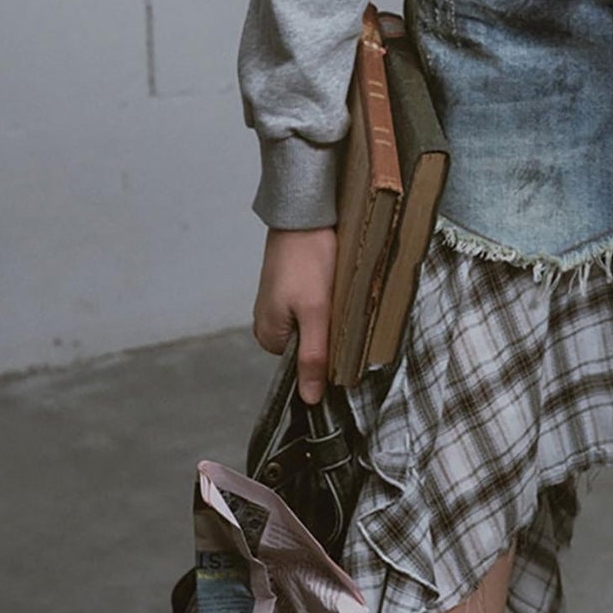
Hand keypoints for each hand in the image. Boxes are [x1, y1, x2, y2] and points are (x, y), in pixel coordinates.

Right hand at [253, 226, 336, 404]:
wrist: (304, 214)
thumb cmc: (307, 260)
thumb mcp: (315, 313)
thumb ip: (313, 357)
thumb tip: (309, 398)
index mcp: (268, 336)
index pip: (306, 363)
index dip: (329, 353)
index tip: (343, 333)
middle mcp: (268, 322)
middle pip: (310, 342)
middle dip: (330, 329)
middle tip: (340, 306)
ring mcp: (278, 303)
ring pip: (314, 322)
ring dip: (330, 312)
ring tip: (336, 291)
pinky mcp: (289, 286)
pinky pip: (312, 303)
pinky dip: (326, 297)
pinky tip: (332, 282)